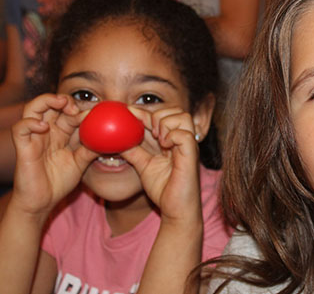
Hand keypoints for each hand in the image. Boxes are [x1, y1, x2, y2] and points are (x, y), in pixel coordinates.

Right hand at [10, 94, 96, 216]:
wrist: (43, 202)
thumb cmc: (60, 181)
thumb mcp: (81, 163)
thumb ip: (91, 149)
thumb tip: (110, 139)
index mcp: (61, 133)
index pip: (69, 113)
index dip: (80, 109)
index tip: (94, 111)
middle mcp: (47, 131)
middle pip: (51, 104)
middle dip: (64, 100)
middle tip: (76, 107)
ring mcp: (34, 138)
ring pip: (33, 109)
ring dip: (46, 101)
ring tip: (61, 104)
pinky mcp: (23, 148)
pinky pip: (20, 128)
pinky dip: (30, 123)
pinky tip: (43, 127)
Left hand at [121, 107, 201, 224]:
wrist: (176, 210)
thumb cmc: (164, 189)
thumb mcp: (143, 165)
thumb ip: (133, 151)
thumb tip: (114, 140)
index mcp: (172, 139)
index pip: (161, 115)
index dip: (144, 112)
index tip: (128, 112)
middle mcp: (182, 140)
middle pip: (176, 110)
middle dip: (157, 116)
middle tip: (147, 131)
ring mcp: (188, 147)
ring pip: (182, 117)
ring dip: (166, 123)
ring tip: (158, 139)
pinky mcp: (191, 156)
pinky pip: (184, 135)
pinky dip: (172, 136)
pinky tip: (164, 145)